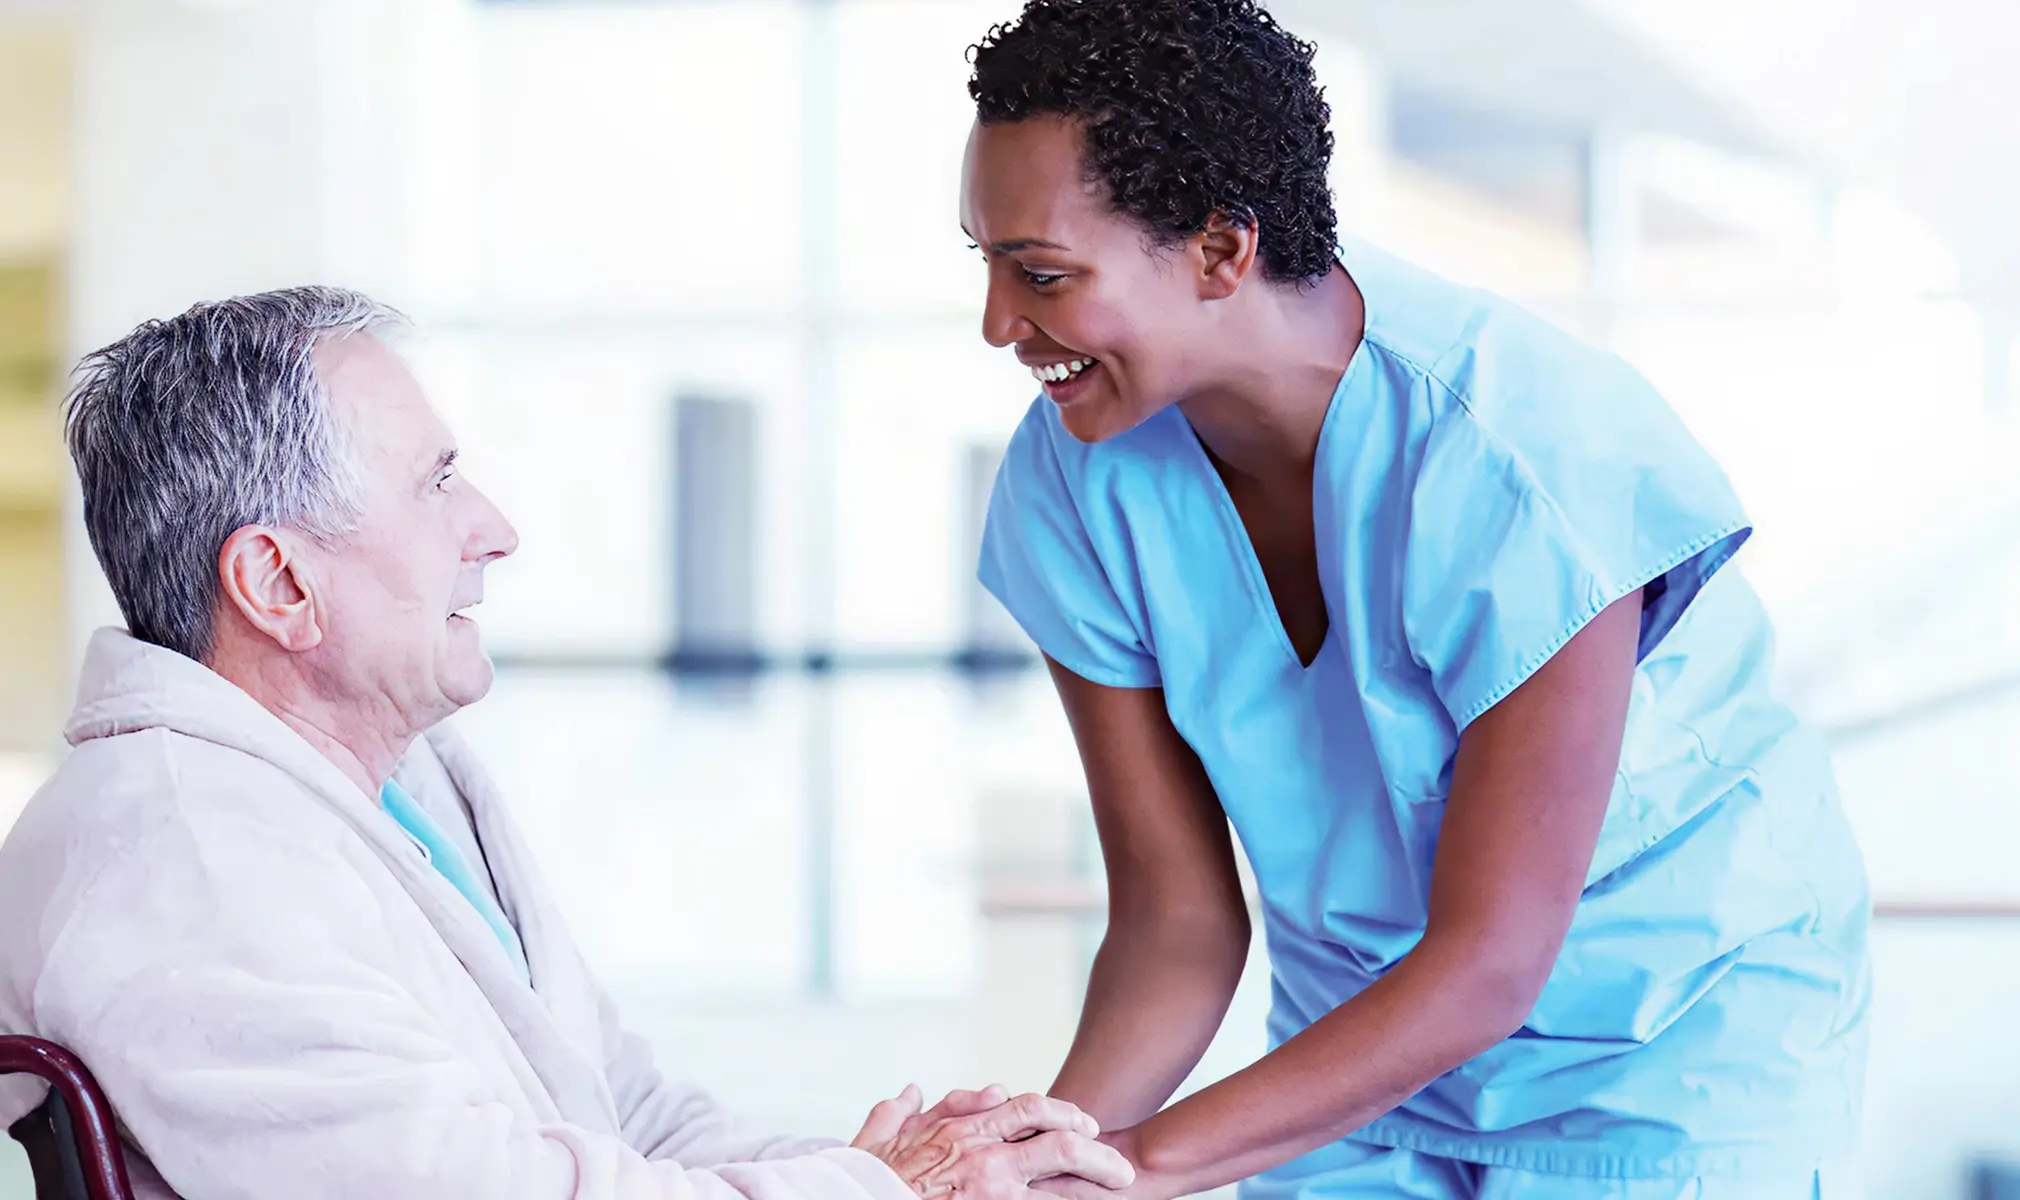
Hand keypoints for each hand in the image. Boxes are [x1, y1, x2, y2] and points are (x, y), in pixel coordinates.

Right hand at [853, 1087, 1133, 1199]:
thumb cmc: (865, 1180)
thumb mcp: (881, 1136)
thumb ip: (903, 1111)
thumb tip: (916, 1090)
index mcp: (962, 1132)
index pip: (1027, 1109)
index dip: (1063, 1113)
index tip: (1084, 1122)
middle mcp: (984, 1159)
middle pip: (1060, 1143)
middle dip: (1097, 1153)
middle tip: (1120, 1168)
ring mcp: (992, 1193)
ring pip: (1060, 1188)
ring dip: (1093, 1190)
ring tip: (1120, 1193)